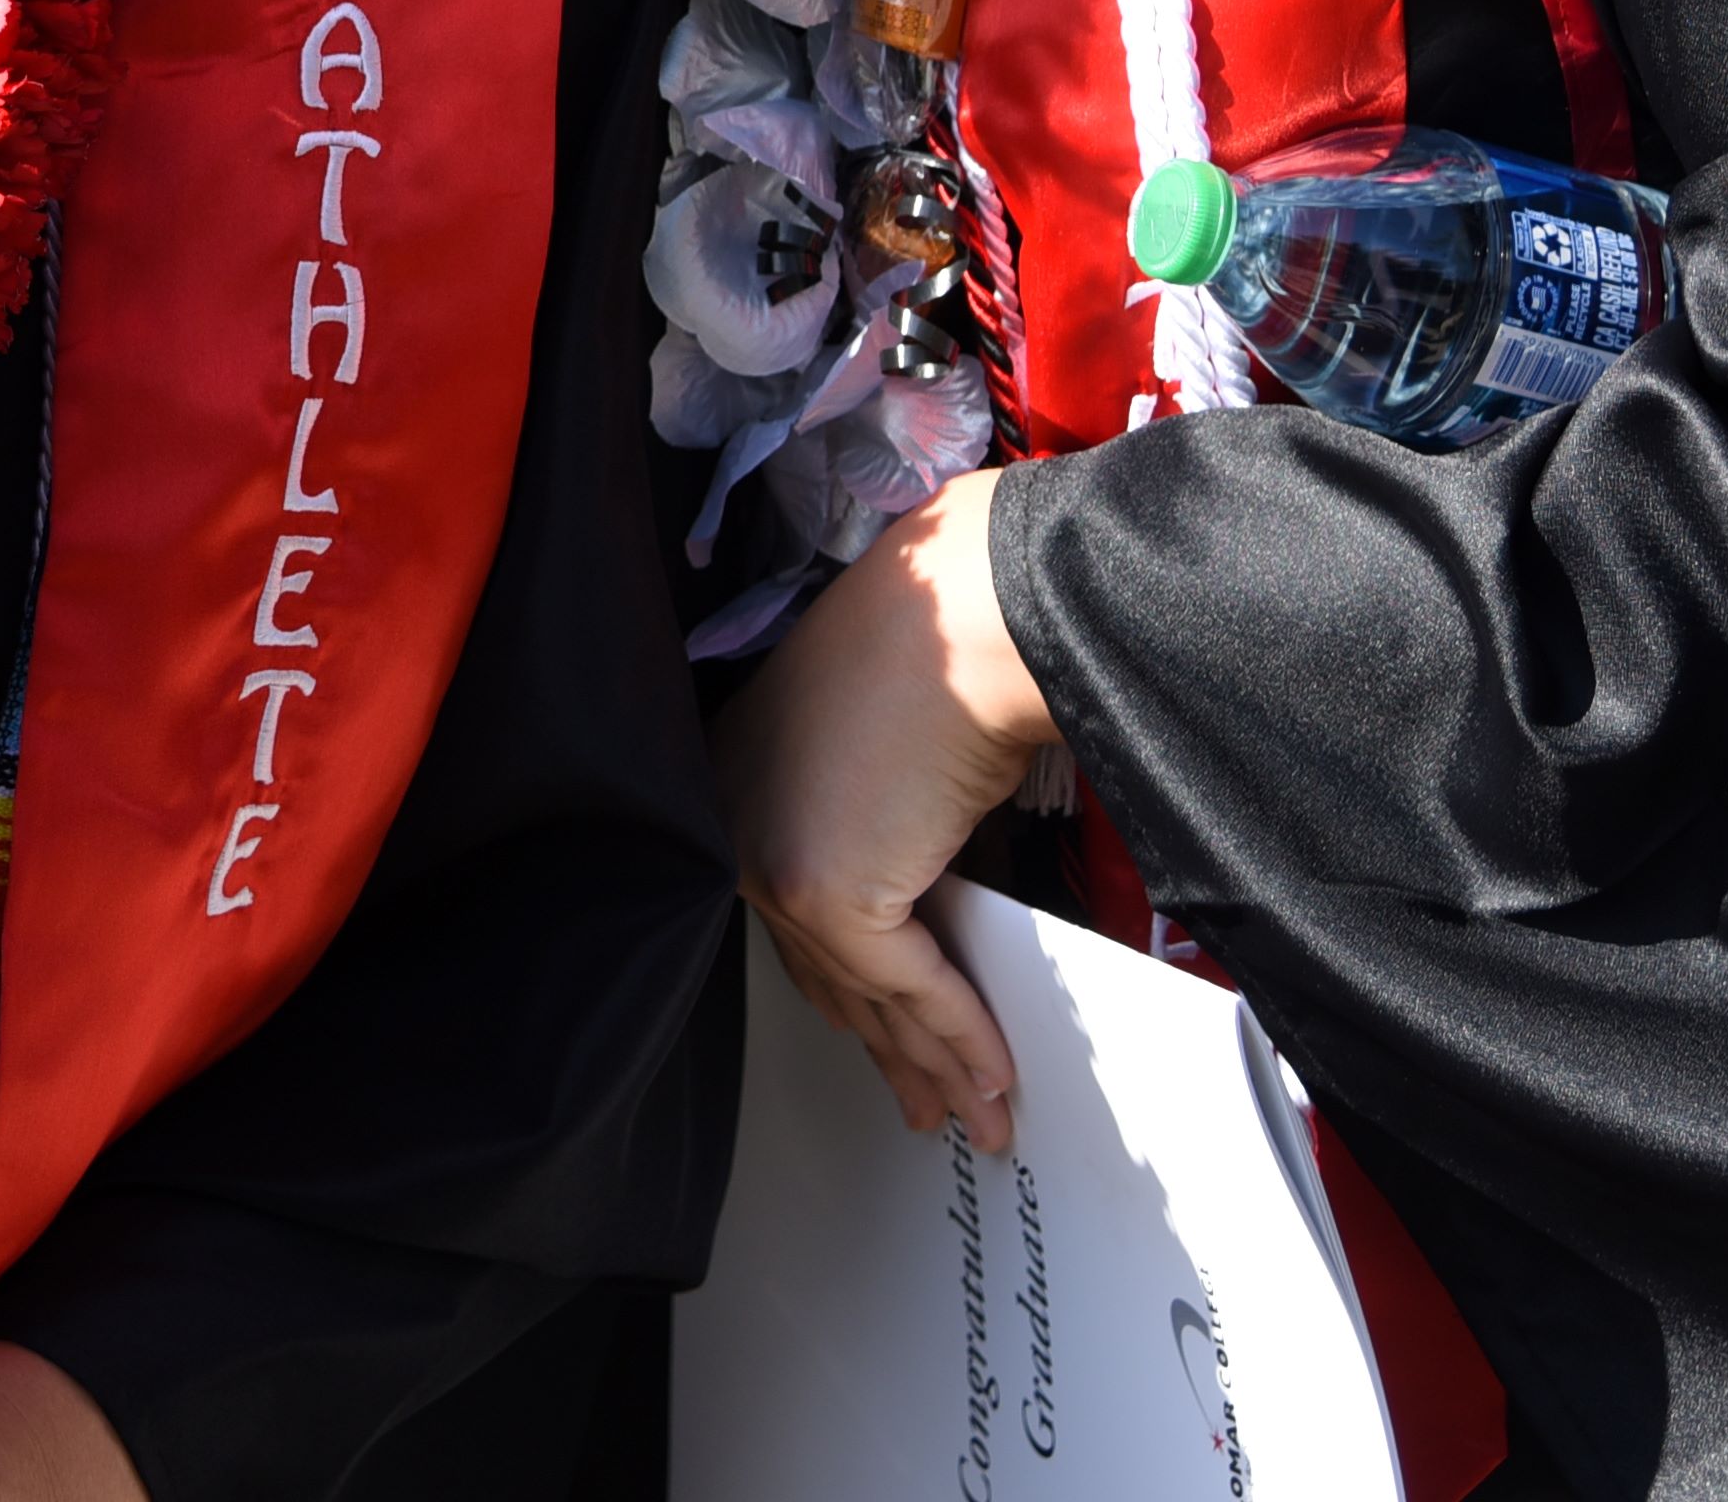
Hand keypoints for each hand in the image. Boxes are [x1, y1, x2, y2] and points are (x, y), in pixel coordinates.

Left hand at [720, 468, 1059, 1150]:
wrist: (971, 613)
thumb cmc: (946, 646)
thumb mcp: (901, 761)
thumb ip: (896, 843)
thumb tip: (939, 925)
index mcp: (737, 775)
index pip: (796, 913)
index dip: (852, 991)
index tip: (889, 1041)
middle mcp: (734, 819)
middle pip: (825, 968)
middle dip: (893, 1049)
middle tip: (935, 1104)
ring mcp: (770, 858)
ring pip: (868, 993)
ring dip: (937, 1065)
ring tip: (981, 1115)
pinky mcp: (822, 890)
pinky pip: (909, 988)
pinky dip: (962, 1036)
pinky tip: (994, 1075)